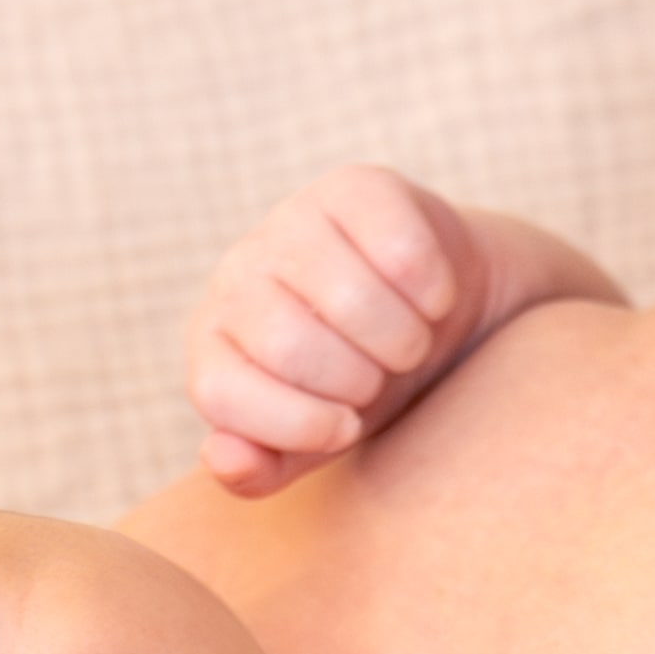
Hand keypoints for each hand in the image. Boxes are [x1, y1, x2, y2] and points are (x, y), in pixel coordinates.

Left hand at [186, 165, 492, 492]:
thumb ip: (264, 465)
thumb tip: (226, 458)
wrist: (439, 311)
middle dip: (360, 379)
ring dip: (402, 339)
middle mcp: (239, 275)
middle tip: (381, 374)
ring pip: (349, 298)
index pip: (223, 394)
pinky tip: (431, 298)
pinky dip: (432, 292)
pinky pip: (400, 250)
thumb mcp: (315, 437)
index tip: (349, 425)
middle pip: (290, 346)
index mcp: (214, 343)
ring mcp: (293, 223)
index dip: (299, 424)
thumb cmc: (365, 380)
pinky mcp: (356, 188)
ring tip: (408, 341)